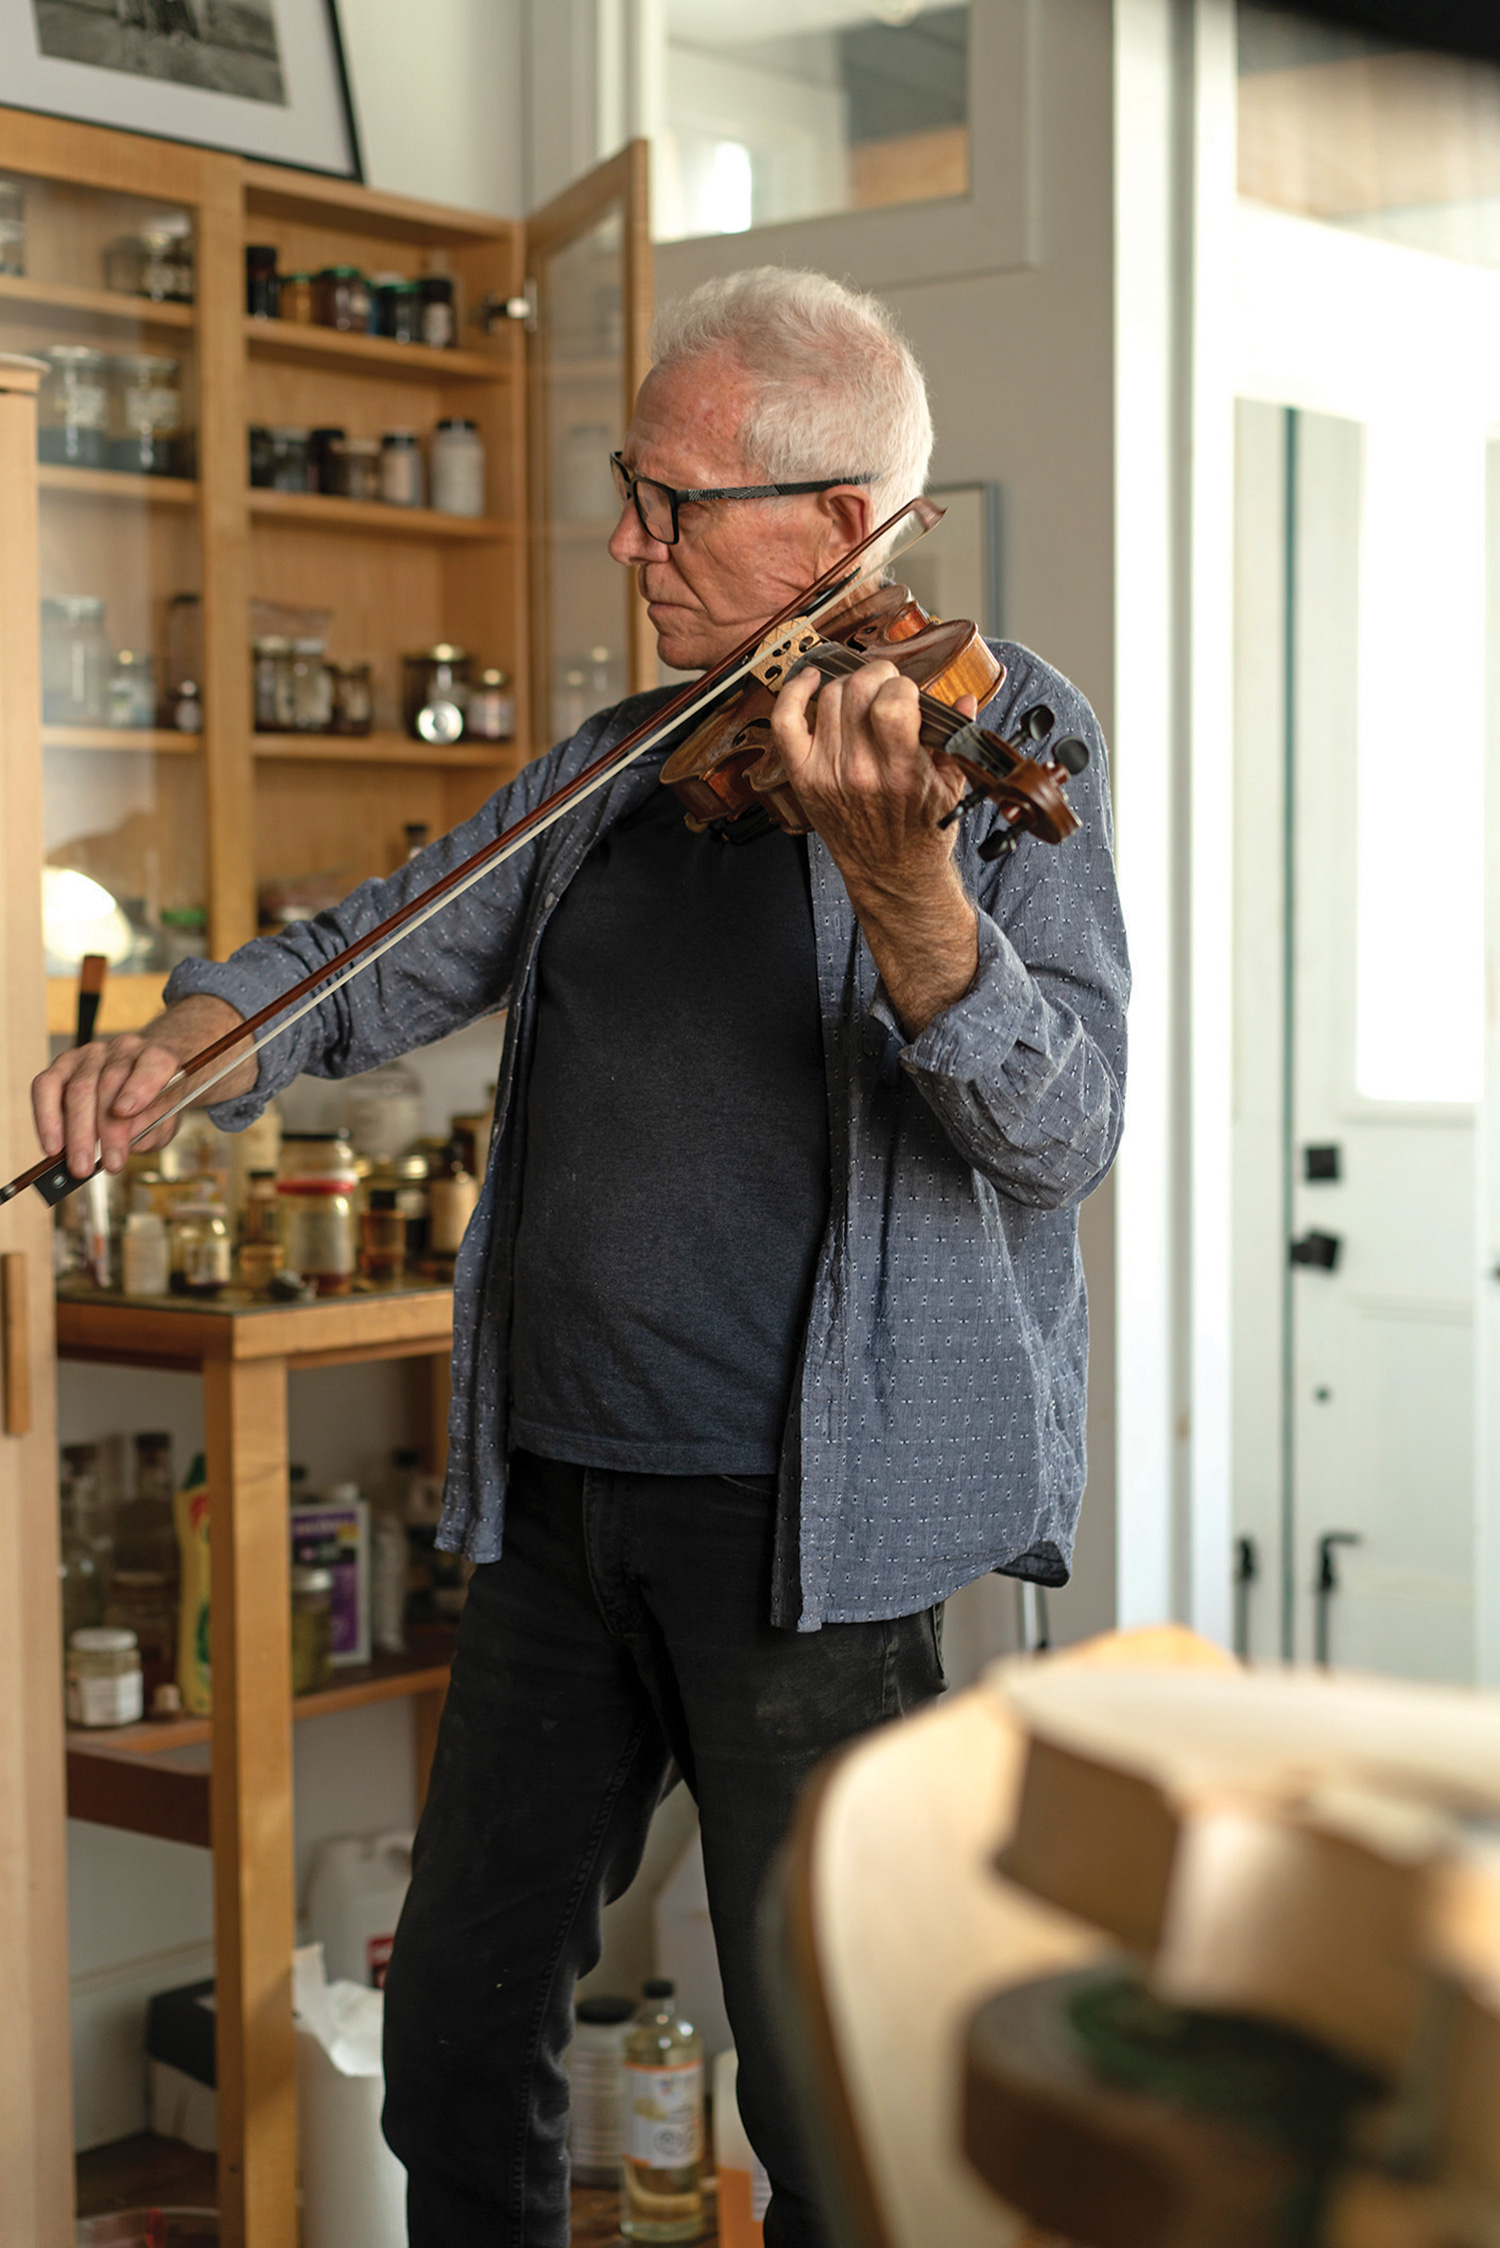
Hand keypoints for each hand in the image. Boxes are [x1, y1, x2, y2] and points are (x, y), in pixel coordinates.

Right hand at [32, 993, 250, 1180]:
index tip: (125, 1112)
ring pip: (78, 1089)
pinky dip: (47, 1119)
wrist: (142, 1076)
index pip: (153, 1063)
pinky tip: (53, 1146)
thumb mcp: (167, 1117)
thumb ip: (153, 1129)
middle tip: (110, 1164)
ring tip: (80, 1165)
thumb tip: (127, 1144)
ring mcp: (90, 1055)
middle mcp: (124, 1049)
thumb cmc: (156, 1099)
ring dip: (78, 1133)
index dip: (139, 1087)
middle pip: (110, 1083)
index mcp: (158, 1056)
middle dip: (108, 1129)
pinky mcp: (63, 1064)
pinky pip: (46, 1087)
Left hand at [769, 659, 978, 893]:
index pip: (892, 702)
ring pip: (829, 697)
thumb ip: (956, 739)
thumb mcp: (952, 787)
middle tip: (889, 687)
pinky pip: (785, 721)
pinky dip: (794, 692)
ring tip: (864, 695)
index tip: (910, 695)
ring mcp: (826, 773)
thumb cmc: (921, 832)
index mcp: (901, 773)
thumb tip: (963, 699)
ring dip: (850, 685)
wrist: (889, 873)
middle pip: (857, 691)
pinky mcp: (803, 776)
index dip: (903, 687)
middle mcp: (859, 772)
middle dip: (879, 677)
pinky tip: (811, 680)